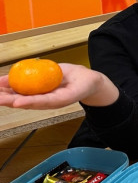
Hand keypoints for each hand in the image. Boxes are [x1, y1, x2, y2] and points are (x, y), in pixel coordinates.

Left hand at [0, 63, 118, 109]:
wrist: (85, 80)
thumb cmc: (82, 86)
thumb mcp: (74, 91)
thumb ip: (61, 95)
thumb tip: (48, 97)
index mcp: (53, 102)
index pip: (38, 102)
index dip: (27, 102)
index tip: (16, 103)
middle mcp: (42, 99)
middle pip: (22, 100)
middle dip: (7, 99)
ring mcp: (38, 92)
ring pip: (17, 93)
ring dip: (4, 91)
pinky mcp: (36, 84)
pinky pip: (21, 83)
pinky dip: (10, 81)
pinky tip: (1, 80)